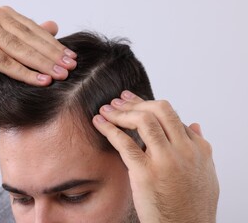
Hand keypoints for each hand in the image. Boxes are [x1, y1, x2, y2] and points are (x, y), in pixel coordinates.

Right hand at [0, 5, 76, 93]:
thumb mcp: (6, 49)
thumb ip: (28, 37)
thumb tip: (53, 26)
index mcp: (1, 14)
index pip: (33, 30)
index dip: (54, 44)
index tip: (71, 57)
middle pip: (29, 39)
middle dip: (53, 55)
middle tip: (71, 67)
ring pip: (20, 50)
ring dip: (44, 64)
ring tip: (62, 75)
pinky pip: (7, 63)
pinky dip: (26, 73)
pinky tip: (43, 81)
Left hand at [93, 91, 218, 222]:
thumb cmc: (193, 205)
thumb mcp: (206, 173)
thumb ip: (200, 147)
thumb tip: (194, 125)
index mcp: (198, 148)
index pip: (172, 115)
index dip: (149, 105)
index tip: (135, 101)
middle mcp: (184, 150)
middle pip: (160, 110)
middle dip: (136, 102)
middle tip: (119, 100)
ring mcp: (165, 160)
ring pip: (144, 121)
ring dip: (121, 111)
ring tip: (107, 109)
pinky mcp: (145, 173)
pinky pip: (124, 142)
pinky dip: (109, 128)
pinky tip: (99, 122)